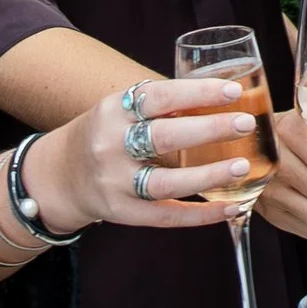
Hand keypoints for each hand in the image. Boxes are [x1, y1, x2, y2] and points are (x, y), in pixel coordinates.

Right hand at [36, 77, 277, 231]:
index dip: (197, 93)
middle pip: (163, 137)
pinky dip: (202, 214)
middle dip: (209, 129)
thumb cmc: (106, 135)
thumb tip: (223, 97)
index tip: (234, 91)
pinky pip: (167, 217)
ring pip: (166, 183)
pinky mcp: (122, 212)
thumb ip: (161, 106)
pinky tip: (232, 207)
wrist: (60, 176)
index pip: (159, 96)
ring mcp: (115, 182)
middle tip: (246, 124)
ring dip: (208, 176)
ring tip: (242, 167)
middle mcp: (111, 145)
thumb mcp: (121, 110)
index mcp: (114, 110)